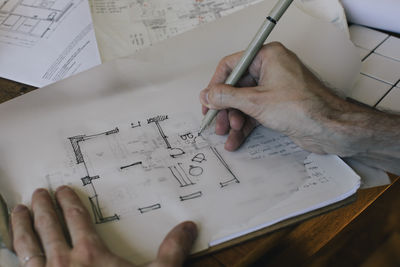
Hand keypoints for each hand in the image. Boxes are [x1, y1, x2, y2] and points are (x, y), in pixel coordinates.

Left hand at [11, 186, 196, 266]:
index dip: (68, 201)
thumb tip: (189, 226)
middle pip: (49, 226)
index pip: (76, 218)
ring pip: (28, 245)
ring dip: (22, 226)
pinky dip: (16, 255)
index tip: (62, 189)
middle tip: (38, 193)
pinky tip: (14, 252)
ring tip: (18, 211)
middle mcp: (64, 262)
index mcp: (92, 253)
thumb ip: (172, 250)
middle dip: (43, 207)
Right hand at [200, 42, 358, 154]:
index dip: (216, 84)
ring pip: (244, 102)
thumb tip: (208, 95)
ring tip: (228, 133)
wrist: (329, 129)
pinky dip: (245, 125)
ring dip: (234, 119)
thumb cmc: (304, 108)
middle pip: (236, 87)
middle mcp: (271, 68)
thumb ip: (227, 97)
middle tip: (216, 122)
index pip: (231, 66)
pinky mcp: (278, 104)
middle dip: (225, 107)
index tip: (208, 100)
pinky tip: (237, 138)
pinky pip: (254, 112)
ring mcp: (275, 87)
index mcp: (268, 56)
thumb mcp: (255, 102)